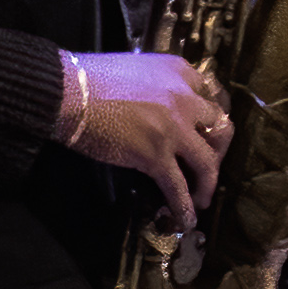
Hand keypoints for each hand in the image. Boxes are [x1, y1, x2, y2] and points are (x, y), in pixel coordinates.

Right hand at [61, 49, 228, 218]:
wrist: (67, 93)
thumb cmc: (88, 79)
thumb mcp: (136, 69)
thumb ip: (157, 85)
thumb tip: (156, 105)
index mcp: (179, 72)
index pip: (212, 95)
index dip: (213, 116)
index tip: (211, 130)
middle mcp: (185, 98)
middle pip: (221, 127)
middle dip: (219, 149)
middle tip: (208, 164)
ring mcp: (174, 128)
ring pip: (208, 162)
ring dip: (208, 183)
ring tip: (201, 198)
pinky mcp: (156, 155)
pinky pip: (178, 186)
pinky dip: (184, 206)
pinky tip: (185, 219)